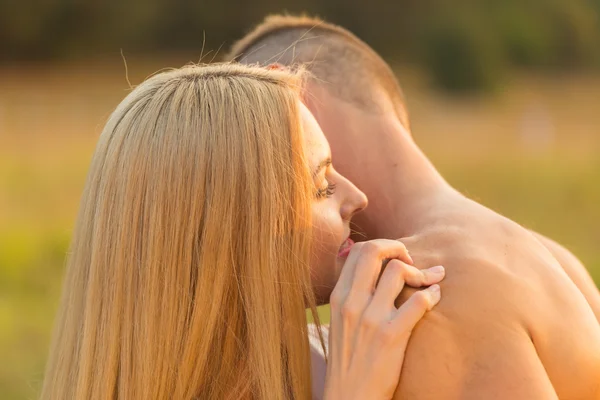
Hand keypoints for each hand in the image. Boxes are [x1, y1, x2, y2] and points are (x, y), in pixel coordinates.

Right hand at [323, 239, 443, 399]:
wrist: (349, 397)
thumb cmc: (349, 359)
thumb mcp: (340, 322)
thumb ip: (353, 296)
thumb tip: (375, 272)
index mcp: (338, 297)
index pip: (357, 251)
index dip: (381, 246)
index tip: (394, 258)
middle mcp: (351, 302)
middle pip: (374, 251)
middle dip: (398, 248)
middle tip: (410, 261)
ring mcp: (370, 319)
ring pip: (398, 271)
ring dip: (419, 272)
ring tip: (428, 282)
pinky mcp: (391, 336)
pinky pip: (418, 301)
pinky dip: (433, 294)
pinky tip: (436, 297)